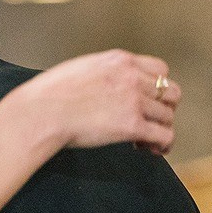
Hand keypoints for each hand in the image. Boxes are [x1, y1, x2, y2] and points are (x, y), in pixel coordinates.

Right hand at [24, 49, 178, 154]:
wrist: (41, 112)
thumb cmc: (49, 95)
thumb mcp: (81, 68)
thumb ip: (103, 73)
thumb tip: (105, 86)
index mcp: (120, 61)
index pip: (160, 69)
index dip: (159, 87)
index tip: (150, 100)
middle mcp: (132, 78)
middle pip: (171, 92)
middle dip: (165, 108)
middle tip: (153, 121)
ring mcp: (134, 101)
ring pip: (168, 116)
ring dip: (161, 129)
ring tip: (148, 142)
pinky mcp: (132, 126)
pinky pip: (164, 136)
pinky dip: (163, 145)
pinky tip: (152, 151)